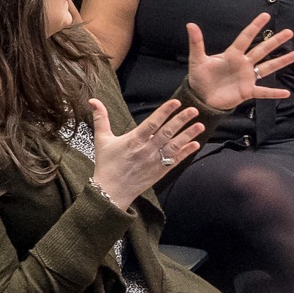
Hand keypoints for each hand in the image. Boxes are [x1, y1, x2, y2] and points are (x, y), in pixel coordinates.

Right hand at [89, 98, 204, 206]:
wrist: (110, 192)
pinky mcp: (159, 172)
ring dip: (188, 135)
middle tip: (194, 109)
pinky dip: (186, 153)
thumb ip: (100, 119)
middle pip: (166, 133)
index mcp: (133, 141)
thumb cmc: (106, 164)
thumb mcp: (102, 140)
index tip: (176, 102)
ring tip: (200, 125)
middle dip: (181, 120)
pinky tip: (196, 144)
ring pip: (174, 147)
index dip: (164, 112)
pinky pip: (175, 161)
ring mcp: (154, 162)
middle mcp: (145, 151)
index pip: (152, 123)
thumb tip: (93, 100)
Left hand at [185, 13, 293, 110]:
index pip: (246, 37)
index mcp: (232, 54)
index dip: (255, 26)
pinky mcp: (247, 92)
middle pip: (262, 50)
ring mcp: (247, 78)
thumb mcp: (197, 60)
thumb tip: (190, 24)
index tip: (266, 15)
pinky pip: (263, 92)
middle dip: (275, 41)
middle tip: (289, 32)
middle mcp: (243, 64)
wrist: (200, 97)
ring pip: (267, 68)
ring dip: (281, 62)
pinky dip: (274, 93)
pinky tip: (285, 93)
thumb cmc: (199, 78)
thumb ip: (196, 42)